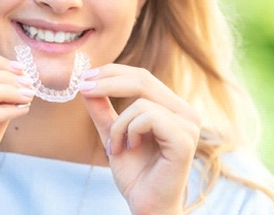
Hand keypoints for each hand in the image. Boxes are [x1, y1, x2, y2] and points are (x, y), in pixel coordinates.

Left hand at [79, 65, 201, 214]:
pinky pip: (148, 117)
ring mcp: (188, 125)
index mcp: (172, 107)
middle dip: (108, 82)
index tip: (85, 77)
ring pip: (141, 101)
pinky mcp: (185, 139)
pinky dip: (130, 131)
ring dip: (118, 125)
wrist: (146, 206)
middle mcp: (185, 112)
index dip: (113, 72)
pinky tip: (130, 148)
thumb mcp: (113, 134)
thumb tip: (86, 84)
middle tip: (84, 88)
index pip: (142, 77)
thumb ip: (102, 110)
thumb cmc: (135, 173)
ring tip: (115, 147)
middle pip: (143, 79)